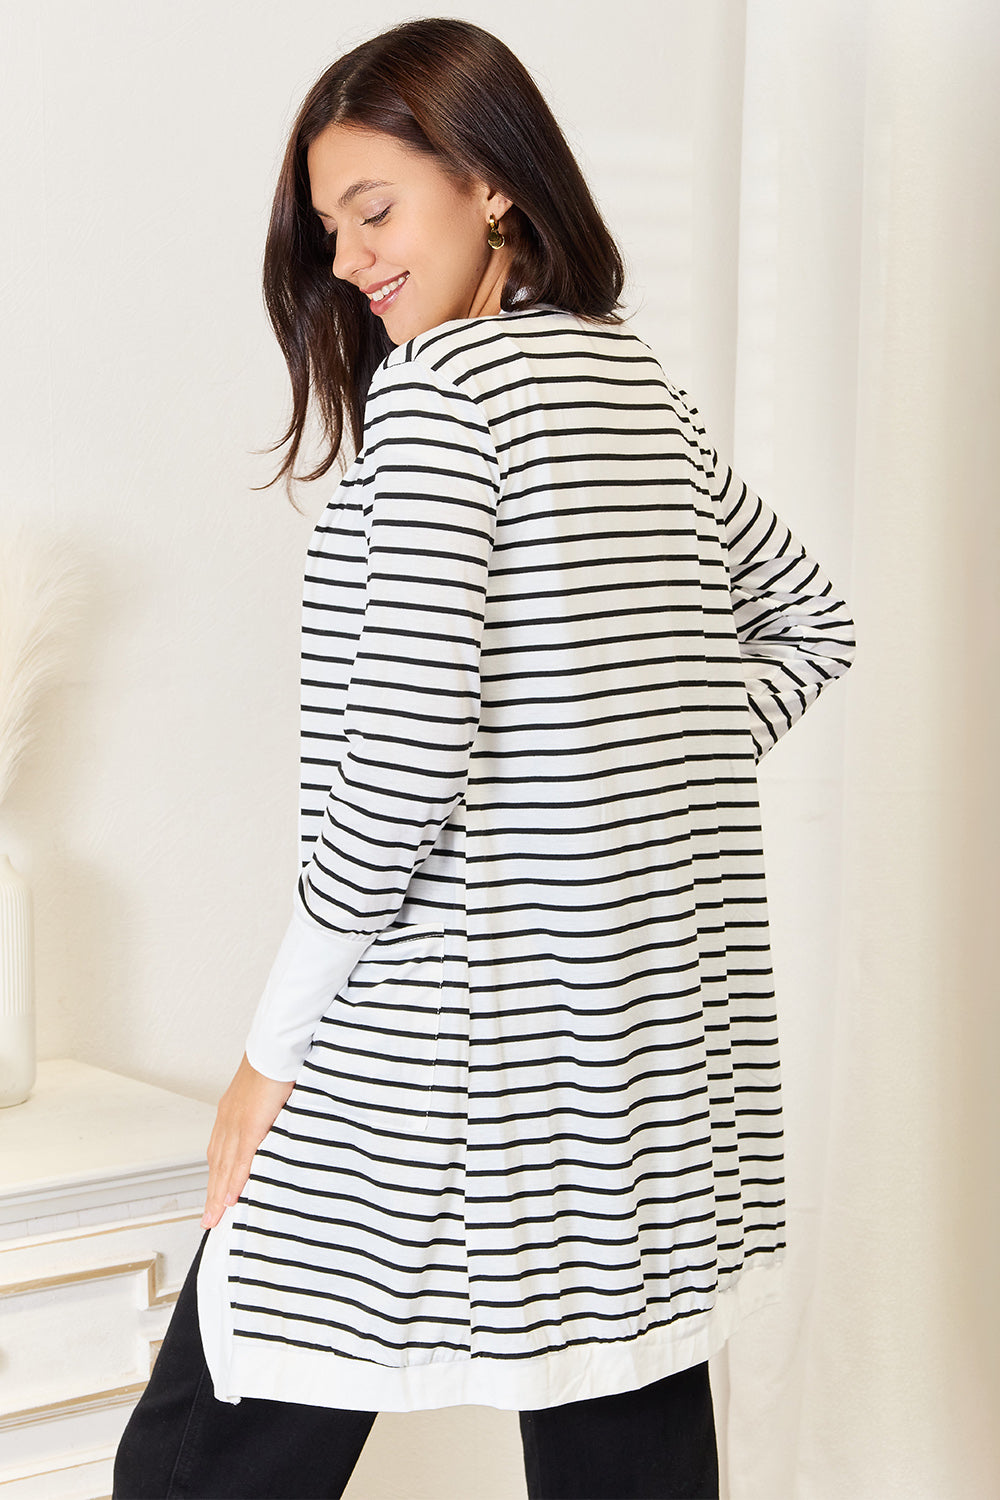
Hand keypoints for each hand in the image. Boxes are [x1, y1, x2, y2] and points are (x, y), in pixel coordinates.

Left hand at [201, 1053, 294, 1228]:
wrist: (276, 1044)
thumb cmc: (277, 1061)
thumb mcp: (268, 1091)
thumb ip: (267, 1111)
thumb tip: (276, 1122)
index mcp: (231, 1112)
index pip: (220, 1152)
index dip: (217, 1176)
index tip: (215, 1196)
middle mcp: (228, 1119)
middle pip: (216, 1165)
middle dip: (212, 1194)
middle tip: (209, 1219)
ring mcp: (236, 1123)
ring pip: (223, 1168)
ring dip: (218, 1195)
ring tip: (215, 1218)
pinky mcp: (250, 1125)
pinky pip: (240, 1160)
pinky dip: (234, 1182)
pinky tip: (231, 1199)